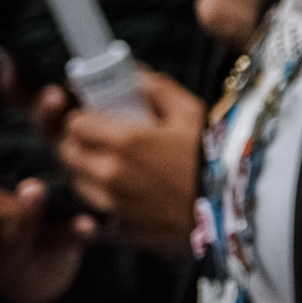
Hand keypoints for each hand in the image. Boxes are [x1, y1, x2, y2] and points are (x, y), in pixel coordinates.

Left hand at [57, 70, 203, 253]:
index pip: (74, 123)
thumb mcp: (191, 112)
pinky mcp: (121, 228)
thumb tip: (132, 75)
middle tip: (98, 136)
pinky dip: (104, 195)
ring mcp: (113, 205)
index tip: (95, 115)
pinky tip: (129, 187)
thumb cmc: (216, 160)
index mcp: (125, 141)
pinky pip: (97, 207)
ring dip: (86, 169)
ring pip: (77, 181)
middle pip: (67, 153)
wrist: (234, 212)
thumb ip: (156, 87)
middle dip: (77, 141)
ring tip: (114, 162)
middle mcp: (110, 174)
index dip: (82, 116)